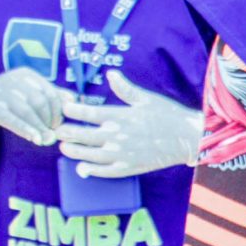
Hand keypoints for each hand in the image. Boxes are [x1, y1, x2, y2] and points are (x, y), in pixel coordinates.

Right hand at [0, 69, 74, 146]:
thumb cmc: (12, 97)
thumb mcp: (30, 90)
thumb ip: (52, 94)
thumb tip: (73, 101)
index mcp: (28, 75)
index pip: (50, 92)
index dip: (58, 110)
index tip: (59, 124)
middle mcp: (15, 80)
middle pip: (40, 101)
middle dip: (49, 119)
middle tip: (53, 132)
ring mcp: (2, 93)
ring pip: (27, 111)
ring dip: (39, 127)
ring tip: (46, 139)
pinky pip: (12, 120)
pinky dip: (26, 130)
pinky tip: (36, 139)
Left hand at [59, 71, 202, 179]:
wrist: (187, 138)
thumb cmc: (168, 115)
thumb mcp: (146, 98)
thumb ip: (125, 88)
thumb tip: (111, 74)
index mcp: (119, 116)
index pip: (87, 113)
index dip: (72, 111)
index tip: (64, 109)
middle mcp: (117, 136)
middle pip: (83, 136)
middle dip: (67, 133)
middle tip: (57, 131)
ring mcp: (122, 154)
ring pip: (89, 155)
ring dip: (74, 152)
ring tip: (65, 148)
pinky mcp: (129, 168)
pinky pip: (105, 172)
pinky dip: (91, 171)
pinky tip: (82, 168)